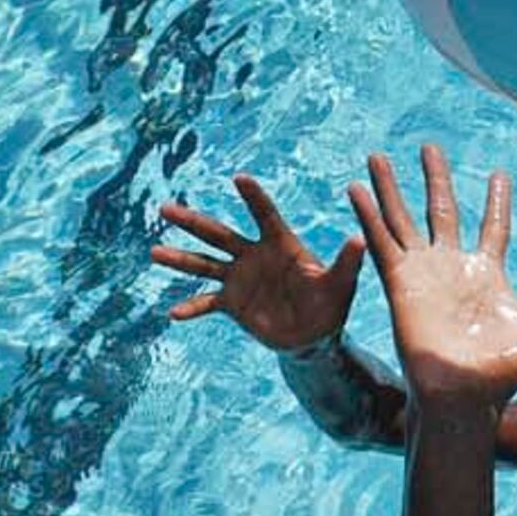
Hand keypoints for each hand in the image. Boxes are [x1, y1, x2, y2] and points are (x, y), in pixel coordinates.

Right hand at [152, 174, 360, 349]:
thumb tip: (362, 238)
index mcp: (280, 245)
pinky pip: (207, 302)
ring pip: (203, 264)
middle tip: (165, 208)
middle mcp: (253, 256)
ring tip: (154, 252)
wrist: (314, 337)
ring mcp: (239, 278)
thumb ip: (347, 262)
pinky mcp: (233, 303)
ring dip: (179, 259)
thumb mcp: (340, 285)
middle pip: (219, 234)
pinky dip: (191, 307)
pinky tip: (173, 313)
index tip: (240, 177)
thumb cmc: (330, 306)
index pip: (264, 215)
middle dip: (192, 222)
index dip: (254, 197)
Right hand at [342, 145, 516, 408]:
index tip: (499, 175)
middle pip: (443, 210)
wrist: (466, 393)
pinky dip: (369, 214)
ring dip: (390, 187)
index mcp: (489, 274)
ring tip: (377, 155)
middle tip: (428, 147)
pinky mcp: (399, 281)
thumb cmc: (505, 370)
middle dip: (436, 179)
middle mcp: (453, 266)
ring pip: (404, 218)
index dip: (497, 201)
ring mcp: (424, 272)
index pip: (494, 227)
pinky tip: (357, 187)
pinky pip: (381, 240)